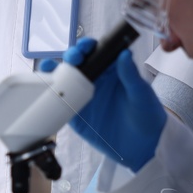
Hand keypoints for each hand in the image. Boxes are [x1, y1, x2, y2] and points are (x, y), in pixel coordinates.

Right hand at [47, 37, 165, 171]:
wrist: (143, 146)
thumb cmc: (147, 114)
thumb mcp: (141, 94)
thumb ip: (130, 75)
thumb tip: (124, 53)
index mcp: (110, 70)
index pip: (96, 52)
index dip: (88, 46)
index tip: (86, 47)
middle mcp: (95, 80)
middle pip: (77, 63)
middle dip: (71, 56)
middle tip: (74, 59)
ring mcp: (83, 97)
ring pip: (64, 80)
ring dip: (53, 71)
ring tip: (48, 67)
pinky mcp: (76, 115)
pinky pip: (60, 103)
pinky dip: (49, 96)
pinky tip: (45, 90)